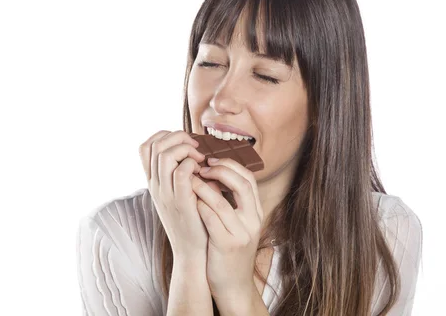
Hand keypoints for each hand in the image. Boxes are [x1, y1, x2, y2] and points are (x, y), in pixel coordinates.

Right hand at [139, 130, 207, 260]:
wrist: (192, 251)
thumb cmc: (192, 220)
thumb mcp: (179, 194)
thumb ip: (180, 174)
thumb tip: (194, 151)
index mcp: (153, 182)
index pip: (145, 146)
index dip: (163, 135)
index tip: (184, 142)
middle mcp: (155, 185)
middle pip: (155, 145)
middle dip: (178, 137)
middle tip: (195, 147)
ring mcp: (165, 193)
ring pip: (166, 155)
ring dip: (186, 149)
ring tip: (200, 158)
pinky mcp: (180, 201)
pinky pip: (181, 172)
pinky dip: (192, 164)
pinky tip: (202, 171)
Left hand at [192, 157, 264, 302]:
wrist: (233, 285)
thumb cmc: (228, 249)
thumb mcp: (236, 223)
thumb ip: (230, 201)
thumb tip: (213, 173)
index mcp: (256, 212)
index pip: (249, 178)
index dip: (230, 165)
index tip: (211, 160)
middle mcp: (253, 221)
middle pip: (242, 185)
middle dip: (221, 170)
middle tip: (201, 166)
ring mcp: (241, 234)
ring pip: (223, 202)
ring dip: (204, 186)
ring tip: (190, 178)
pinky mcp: (227, 246)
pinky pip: (211, 220)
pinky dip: (199, 206)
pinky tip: (189, 200)